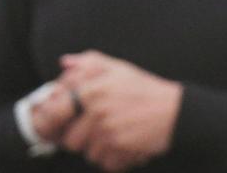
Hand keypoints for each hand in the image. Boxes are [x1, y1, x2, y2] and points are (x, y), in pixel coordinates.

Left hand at [57, 51, 182, 171]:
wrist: (176, 111)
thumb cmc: (144, 89)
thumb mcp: (116, 68)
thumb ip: (87, 62)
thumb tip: (64, 63)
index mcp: (89, 89)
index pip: (54, 111)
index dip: (51, 122)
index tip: (54, 128)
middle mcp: (95, 110)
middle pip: (69, 139)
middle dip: (79, 141)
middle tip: (91, 136)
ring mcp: (108, 130)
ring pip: (87, 154)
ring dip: (97, 151)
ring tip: (111, 139)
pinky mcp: (121, 148)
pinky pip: (105, 163)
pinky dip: (112, 160)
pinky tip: (123, 149)